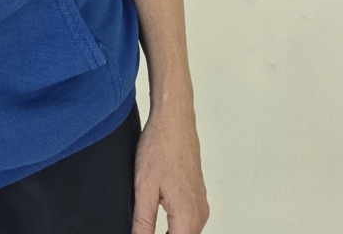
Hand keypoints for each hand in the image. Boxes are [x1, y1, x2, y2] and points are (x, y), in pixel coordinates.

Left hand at [132, 105, 208, 233]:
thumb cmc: (161, 145)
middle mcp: (199, 213)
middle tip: (142, 226)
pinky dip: (173, 223)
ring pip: (185, 231)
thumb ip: (143, 223)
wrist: (174, 119)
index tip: (142, 231)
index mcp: (187, 216)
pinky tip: (157, 210)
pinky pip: (187, 219)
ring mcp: (200, 203)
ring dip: (169, 232)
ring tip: (147, 223)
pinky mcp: (197, 194)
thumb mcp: (144, 188)